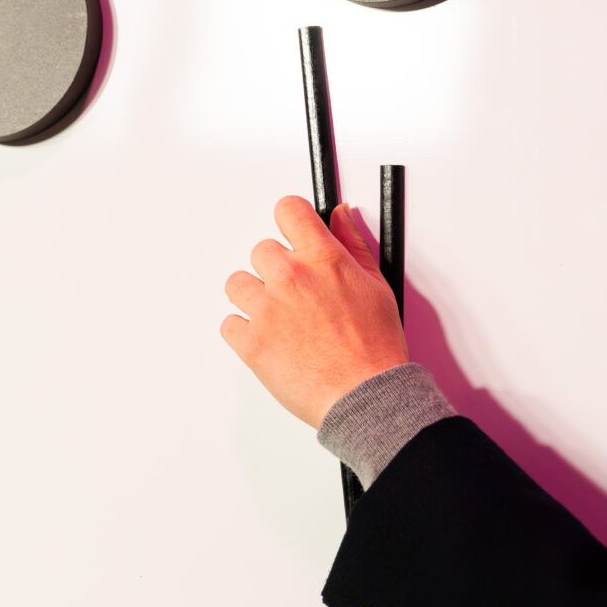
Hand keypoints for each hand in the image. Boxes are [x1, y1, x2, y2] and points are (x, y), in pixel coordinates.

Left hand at [220, 194, 407, 430]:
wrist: (366, 395)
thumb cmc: (376, 347)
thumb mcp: (376, 285)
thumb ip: (353, 244)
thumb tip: (341, 215)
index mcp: (321, 258)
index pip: (289, 210)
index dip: (290, 220)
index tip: (292, 234)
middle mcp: (290, 277)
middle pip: (261, 250)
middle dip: (276, 269)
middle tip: (296, 295)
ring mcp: (267, 309)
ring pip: (237, 283)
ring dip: (254, 298)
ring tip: (280, 319)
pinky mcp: (250, 341)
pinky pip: (230, 324)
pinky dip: (244, 332)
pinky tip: (270, 341)